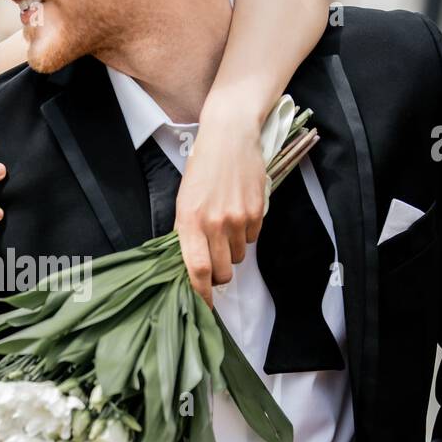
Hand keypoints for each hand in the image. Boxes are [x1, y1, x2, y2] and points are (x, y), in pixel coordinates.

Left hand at [175, 107, 264, 308]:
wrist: (229, 136)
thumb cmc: (202, 168)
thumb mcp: (184, 200)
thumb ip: (187, 232)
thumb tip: (192, 264)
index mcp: (190, 221)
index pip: (197, 270)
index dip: (202, 294)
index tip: (204, 305)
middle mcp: (214, 223)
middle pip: (222, 271)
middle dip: (219, 274)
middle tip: (215, 263)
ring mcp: (238, 218)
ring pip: (239, 256)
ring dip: (232, 250)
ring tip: (225, 225)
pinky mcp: (257, 211)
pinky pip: (253, 238)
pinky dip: (246, 233)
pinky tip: (238, 212)